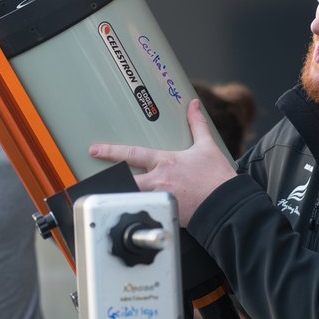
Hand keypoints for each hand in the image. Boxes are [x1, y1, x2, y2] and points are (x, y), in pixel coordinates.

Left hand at [89, 99, 236, 225]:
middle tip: (90, 179)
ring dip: (119, 195)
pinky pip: (146, 211)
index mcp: (166, 161)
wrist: (227, 203)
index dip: (111, 151)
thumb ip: (197, 124)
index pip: (132, 153)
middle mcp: (160, 179)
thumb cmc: (217, 177)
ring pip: (131, 196)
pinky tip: (126, 213)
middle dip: (108, 178)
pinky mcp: (166, 213)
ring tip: (104, 197)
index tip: (94, 150)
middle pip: (125, 179)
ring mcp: (160, 197)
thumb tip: (193, 105)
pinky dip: (137, 211)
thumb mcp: (207, 146)